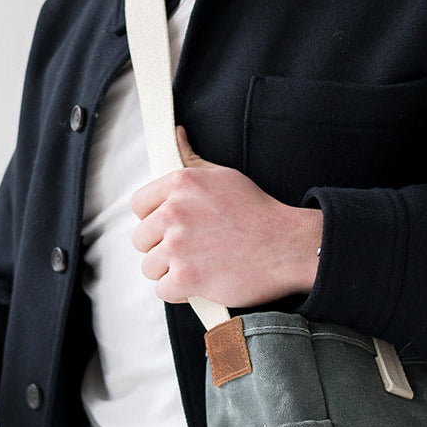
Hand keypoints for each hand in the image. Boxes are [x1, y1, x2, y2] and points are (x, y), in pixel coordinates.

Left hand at [130, 126, 322, 306]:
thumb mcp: (224, 176)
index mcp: (180, 184)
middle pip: (141, 239)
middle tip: (191, 251)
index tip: (172, 228)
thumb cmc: (258, 212)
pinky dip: (180, 293)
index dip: (154, 220)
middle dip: (162, 248)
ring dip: (170, 272)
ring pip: (150, 267)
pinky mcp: (187, 278)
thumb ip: (192, 160)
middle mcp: (174, 212)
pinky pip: (163, 290)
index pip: (139, 205)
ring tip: (198, 268)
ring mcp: (179, 247)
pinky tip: (201, 284)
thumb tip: (176, 134)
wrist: (288, 246)